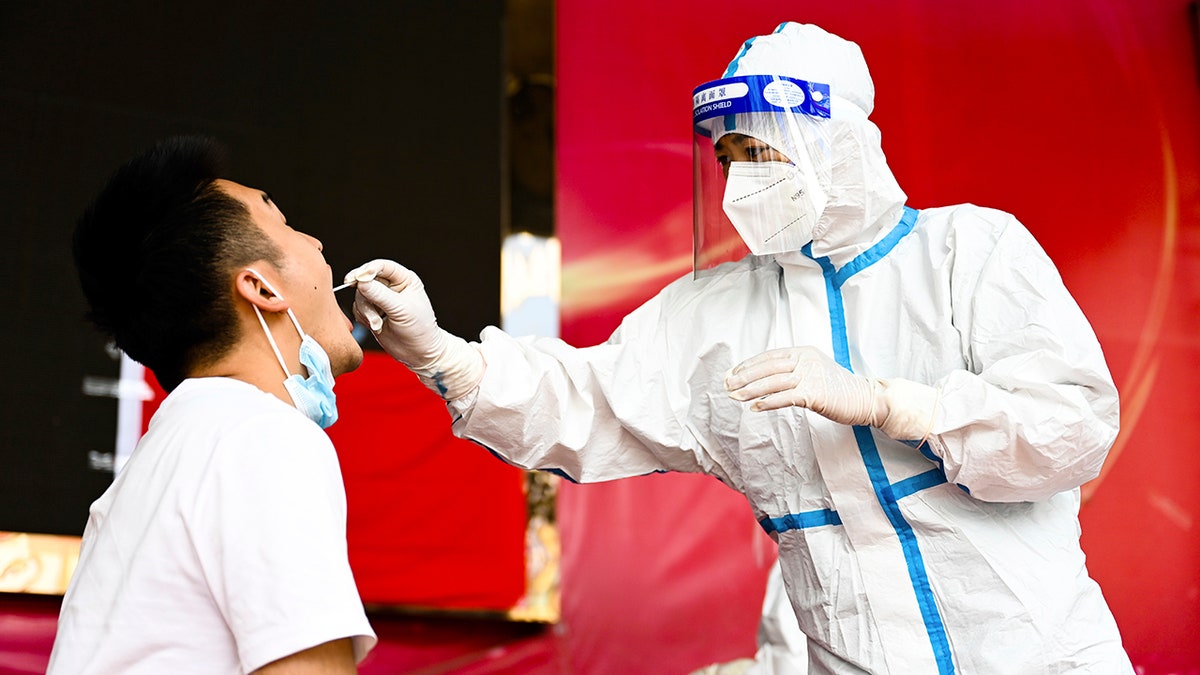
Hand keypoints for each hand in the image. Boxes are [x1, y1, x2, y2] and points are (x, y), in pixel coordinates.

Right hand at [345, 259, 444, 368]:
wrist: (419, 353)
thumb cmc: (419, 329)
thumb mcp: (401, 310)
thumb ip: (380, 295)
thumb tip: (361, 281)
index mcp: (404, 279)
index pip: (382, 266)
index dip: (367, 270)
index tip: (357, 279)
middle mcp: (391, 286)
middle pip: (366, 280)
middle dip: (366, 297)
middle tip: (371, 311)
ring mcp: (380, 299)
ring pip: (359, 295)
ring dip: (366, 311)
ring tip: (378, 324)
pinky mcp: (372, 312)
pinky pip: (357, 309)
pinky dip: (363, 318)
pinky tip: (376, 326)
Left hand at [725, 347, 939, 440]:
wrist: (867, 399)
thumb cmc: (838, 389)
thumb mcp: (814, 371)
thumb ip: (793, 370)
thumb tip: (765, 378)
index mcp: (803, 352)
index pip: (769, 356)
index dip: (748, 365)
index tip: (732, 374)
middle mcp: (805, 360)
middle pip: (767, 367)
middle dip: (744, 377)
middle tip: (726, 386)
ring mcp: (811, 375)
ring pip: (773, 382)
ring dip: (751, 391)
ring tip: (735, 397)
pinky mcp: (815, 393)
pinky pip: (785, 397)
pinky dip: (768, 402)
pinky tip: (755, 408)